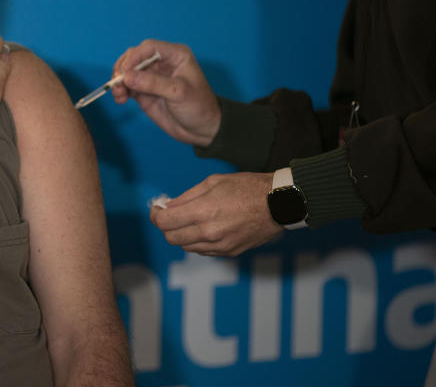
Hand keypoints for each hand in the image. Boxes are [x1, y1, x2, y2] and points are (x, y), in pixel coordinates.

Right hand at [110, 39, 220, 146]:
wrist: (200, 129)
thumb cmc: (198, 106)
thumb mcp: (179, 92)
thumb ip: (153, 83)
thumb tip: (127, 77)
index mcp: (175, 55)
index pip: (149, 47)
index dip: (134, 56)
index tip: (124, 71)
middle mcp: (161, 63)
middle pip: (134, 57)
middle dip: (123, 68)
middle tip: (118, 83)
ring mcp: (150, 77)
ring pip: (127, 71)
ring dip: (118, 81)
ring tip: (119, 94)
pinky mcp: (143, 91)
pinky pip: (126, 86)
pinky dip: (120, 90)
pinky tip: (120, 99)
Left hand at [150, 172, 281, 255]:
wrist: (279, 204)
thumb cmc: (247, 187)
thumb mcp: (213, 182)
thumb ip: (187, 196)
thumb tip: (168, 206)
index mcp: (203, 212)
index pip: (164, 222)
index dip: (156, 215)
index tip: (157, 209)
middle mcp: (209, 233)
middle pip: (171, 238)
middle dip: (166, 226)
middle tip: (170, 215)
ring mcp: (220, 245)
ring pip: (186, 247)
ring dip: (181, 235)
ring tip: (189, 220)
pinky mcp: (230, 252)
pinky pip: (203, 251)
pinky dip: (197, 242)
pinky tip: (204, 228)